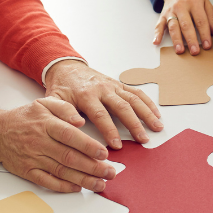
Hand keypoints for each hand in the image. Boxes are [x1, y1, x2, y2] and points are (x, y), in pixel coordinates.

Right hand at [0, 96, 116, 192]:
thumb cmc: (25, 118)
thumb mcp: (44, 103)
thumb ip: (64, 108)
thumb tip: (81, 120)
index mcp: (46, 124)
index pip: (70, 136)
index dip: (88, 146)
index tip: (104, 153)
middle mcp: (40, 142)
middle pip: (70, 157)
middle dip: (93, 167)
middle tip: (110, 173)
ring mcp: (33, 158)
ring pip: (62, 171)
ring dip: (83, 180)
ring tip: (100, 183)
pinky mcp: (27, 171)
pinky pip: (47, 181)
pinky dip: (63, 186)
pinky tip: (77, 188)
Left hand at [44, 60, 162, 149]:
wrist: (66, 67)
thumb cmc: (61, 88)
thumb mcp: (54, 101)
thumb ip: (63, 113)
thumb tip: (77, 125)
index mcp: (86, 95)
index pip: (100, 115)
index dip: (110, 131)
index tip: (117, 145)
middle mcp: (102, 89)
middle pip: (122, 107)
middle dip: (134, 124)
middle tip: (143, 140)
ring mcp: (113, 86)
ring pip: (133, 99)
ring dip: (147, 114)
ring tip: (157, 128)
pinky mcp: (119, 84)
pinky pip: (136, 92)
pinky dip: (148, 103)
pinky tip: (156, 114)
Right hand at [155, 0, 212, 54]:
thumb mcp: (206, 2)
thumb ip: (210, 17)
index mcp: (194, 2)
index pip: (200, 21)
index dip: (204, 34)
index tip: (207, 45)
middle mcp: (181, 6)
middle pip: (186, 25)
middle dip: (191, 39)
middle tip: (195, 51)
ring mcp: (171, 11)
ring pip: (173, 26)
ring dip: (176, 40)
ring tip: (180, 50)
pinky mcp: (163, 15)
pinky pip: (159, 25)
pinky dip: (157, 34)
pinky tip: (156, 42)